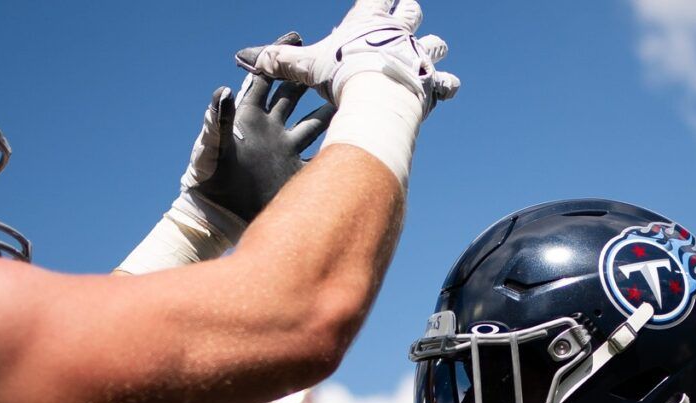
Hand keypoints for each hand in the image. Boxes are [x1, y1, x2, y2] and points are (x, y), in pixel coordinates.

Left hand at [183, 37, 335, 229]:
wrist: (220, 215)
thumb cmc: (210, 180)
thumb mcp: (213, 148)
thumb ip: (219, 120)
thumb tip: (223, 90)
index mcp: (251, 119)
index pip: (266, 81)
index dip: (279, 58)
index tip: (295, 38)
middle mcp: (272, 130)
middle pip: (295, 97)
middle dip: (310, 79)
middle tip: (330, 65)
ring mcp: (286, 151)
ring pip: (314, 124)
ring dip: (330, 112)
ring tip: (350, 98)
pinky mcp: (295, 174)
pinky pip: (320, 159)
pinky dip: (335, 152)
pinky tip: (353, 143)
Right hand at [236, 0, 457, 110]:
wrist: (378, 98)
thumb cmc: (342, 76)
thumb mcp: (307, 66)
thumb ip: (280, 61)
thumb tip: (247, 59)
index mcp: (369, 22)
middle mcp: (398, 33)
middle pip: (410, 11)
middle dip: (408, 12)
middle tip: (408, 12)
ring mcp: (418, 55)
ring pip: (435, 43)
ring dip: (434, 46)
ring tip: (434, 48)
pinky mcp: (432, 81)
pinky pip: (446, 81)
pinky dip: (446, 84)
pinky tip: (448, 86)